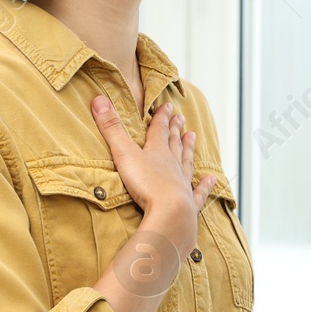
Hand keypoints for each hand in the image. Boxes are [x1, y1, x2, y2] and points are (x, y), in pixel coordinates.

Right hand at [90, 95, 214, 232]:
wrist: (169, 212)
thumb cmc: (147, 183)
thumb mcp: (124, 153)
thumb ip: (111, 128)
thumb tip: (98, 99)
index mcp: (158, 152)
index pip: (159, 130)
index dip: (162, 117)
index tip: (167, 106)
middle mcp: (172, 165)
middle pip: (174, 144)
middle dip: (175, 130)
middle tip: (181, 117)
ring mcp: (182, 184)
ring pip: (186, 163)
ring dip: (189, 150)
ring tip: (193, 137)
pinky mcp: (188, 204)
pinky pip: (198, 193)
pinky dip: (205, 186)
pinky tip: (212, 180)